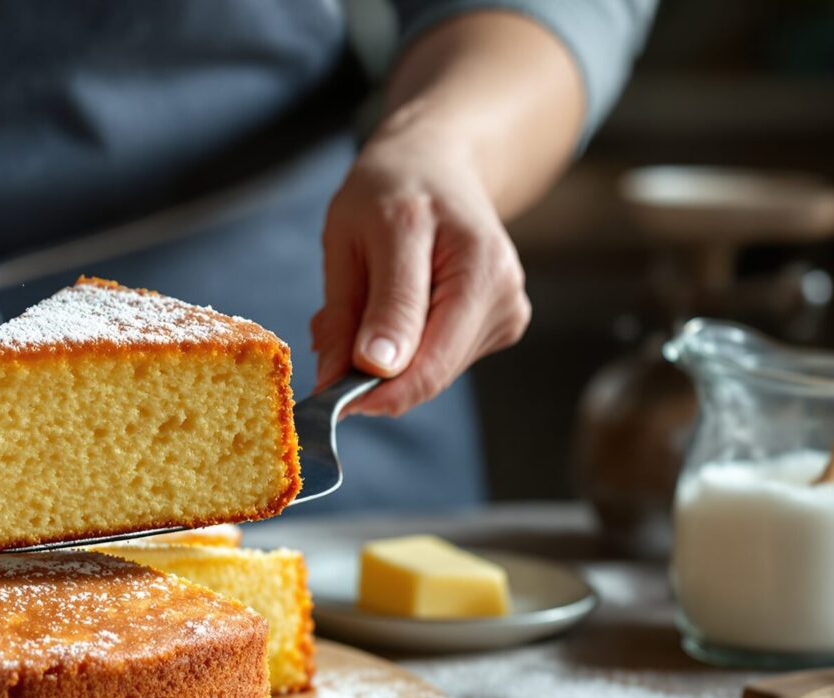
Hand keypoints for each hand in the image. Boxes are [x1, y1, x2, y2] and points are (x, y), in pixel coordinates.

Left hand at [310, 126, 530, 417]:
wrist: (438, 164)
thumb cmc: (388, 191)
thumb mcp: (350, 237)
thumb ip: (350, 312)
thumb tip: (338, 381)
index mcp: (469, 259)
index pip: (424, 362)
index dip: (368, 391)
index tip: (324, 398)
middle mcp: (501, 288)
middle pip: (429, 374)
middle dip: (372, 373)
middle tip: (331, 337)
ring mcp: (509, 308)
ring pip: (432, 373)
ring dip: (388, 359)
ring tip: (369, 300)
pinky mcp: (505, 324)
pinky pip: (440, 361)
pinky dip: (407, 349)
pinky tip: (398, 305)